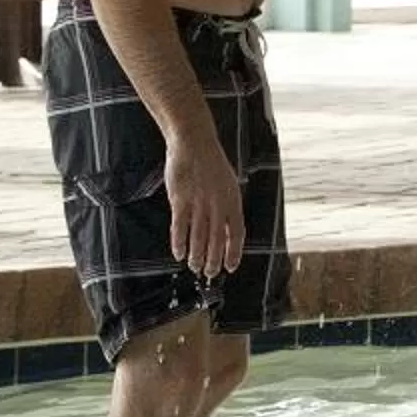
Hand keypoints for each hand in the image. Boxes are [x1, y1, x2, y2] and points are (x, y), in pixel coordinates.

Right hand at [164, 124, 242, 278]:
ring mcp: (199, 203)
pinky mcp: (181, 200)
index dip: (233, 252)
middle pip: (217, 240)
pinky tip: (179, 254)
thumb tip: (227, 227)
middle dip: (214, 260)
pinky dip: (179, 243)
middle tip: (210, 273)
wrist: (194, 143)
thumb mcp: (228, 183)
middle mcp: (218, 205)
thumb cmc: (211, 163)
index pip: (237, 233)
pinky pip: (180, 227)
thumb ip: (227, 205)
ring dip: (197, 256)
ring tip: (195, 267)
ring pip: (199, 237)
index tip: (230, 267)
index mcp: (233, 200)